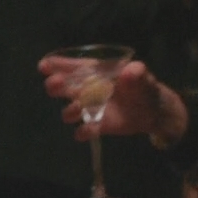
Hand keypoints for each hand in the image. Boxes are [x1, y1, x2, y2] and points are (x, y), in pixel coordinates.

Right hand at [39, 58, 185, 146]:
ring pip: (71, 110)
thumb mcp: (143, 76)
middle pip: (65, 87)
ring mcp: (91, 108)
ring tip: (76, 109)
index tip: (43, 66)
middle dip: (56, 85)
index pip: (73, 67)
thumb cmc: (143, 86)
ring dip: (69, 110)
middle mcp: (88, 89)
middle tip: (54, 85)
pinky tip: (84, 131)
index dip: (57, 65)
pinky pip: (84, 130)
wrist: (154, 111)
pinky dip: (83, 132)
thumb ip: (137, 72)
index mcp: (96, 72)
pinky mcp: (98, 125)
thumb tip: (131, 70)